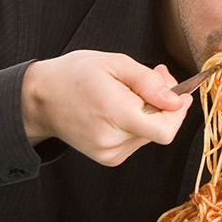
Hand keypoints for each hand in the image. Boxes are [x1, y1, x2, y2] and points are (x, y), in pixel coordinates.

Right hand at [22, 50, 192, 165]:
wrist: (41, 99)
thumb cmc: (74, 75)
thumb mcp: (113, 63)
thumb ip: (148, 81)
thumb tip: (175, 100)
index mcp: (114, 113)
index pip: (165, 129)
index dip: (179, 112)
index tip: (180, 93)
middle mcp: (112, 139)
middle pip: (160, 131)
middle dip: (165, 106)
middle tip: (156, 79)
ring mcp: (109, 153)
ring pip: (150, 136)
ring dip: (150, 114)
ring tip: (131, 92)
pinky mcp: (108, 158)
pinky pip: (137, 141)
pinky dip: (137, 125)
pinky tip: (121, 110)